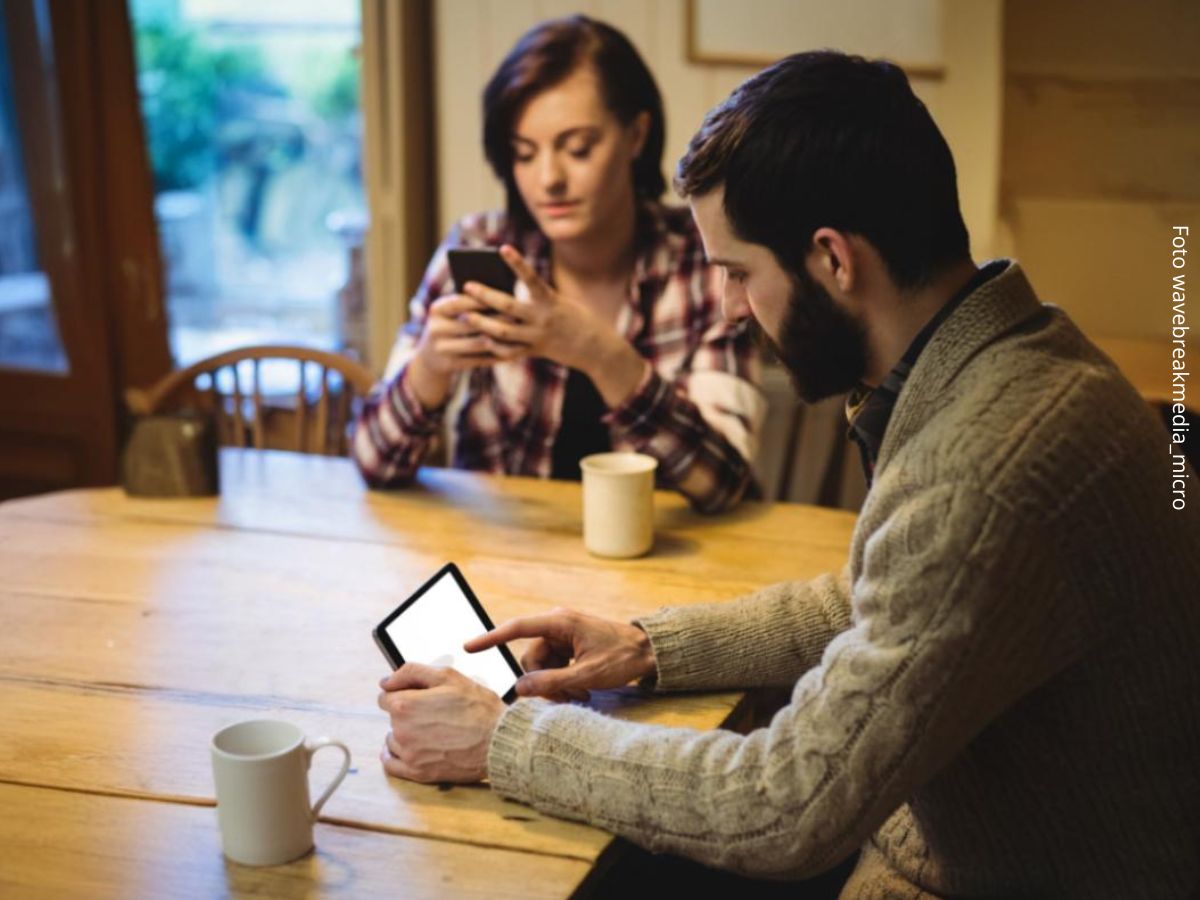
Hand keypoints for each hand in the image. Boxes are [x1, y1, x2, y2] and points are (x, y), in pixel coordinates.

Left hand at [377, 663, 506, 783]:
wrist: (499, 742)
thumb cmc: (478, 707)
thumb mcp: (448, 676)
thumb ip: (411, 672)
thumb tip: (385, 682)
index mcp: (405, 705)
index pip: (385, 697)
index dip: (402, 693)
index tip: (418, 697)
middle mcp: (401, 730)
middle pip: (392, 718)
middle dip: (407, 713)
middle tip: (434, 713)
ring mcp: (408, 754)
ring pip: (392, 740)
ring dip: (404, 734)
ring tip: (431, 731)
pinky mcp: (417, 772)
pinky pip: (391, 764)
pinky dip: (395, 756)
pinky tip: (410, 750)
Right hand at [408, 293, 527, 409]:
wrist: (430, 357)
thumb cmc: (450, 325)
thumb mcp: (452, 313)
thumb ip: (469, 304)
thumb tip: (501, 294)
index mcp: (436, 310)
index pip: (461, 302)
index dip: (482, 300)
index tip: (504, 296)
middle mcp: (435, 328)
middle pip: (471, 323)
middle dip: (495, 320)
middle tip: (517, 316)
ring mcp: (441, 348)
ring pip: (477, 343)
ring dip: (499, 339)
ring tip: (518, 335)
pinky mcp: (449, 364)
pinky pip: (478, 359)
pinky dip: (496, 355)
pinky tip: (512, 352)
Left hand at [459, 246, 617, 373]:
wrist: (596, 348)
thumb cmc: (574, 319)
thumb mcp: (558, 303)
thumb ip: (534, 299)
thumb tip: (502, 295)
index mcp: (550, 300)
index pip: (531, 278)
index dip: (517, 263)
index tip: (502, 248)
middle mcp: (543, 317)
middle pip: (508, 306)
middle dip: (485, 295)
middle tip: (467, 286)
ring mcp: (538, 336)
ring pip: (503, 331)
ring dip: (482, 323)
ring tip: (465, 315)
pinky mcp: (536, 351)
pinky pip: (510, 351)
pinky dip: (494, 346)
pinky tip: (482, 339)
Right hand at [464, 607, 656, 701]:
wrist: (649, 651)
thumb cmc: (622, 657)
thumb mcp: (588, 674)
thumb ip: (552, 682)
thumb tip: (520, 688)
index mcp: (560, 622)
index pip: (517, 628)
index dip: (491, 638)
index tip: (469, 647)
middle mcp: (557, 625)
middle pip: (530, 657)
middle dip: (543, 680)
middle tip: (568, 695)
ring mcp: (563, 635)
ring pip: (541, 665)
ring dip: (555, 683)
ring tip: (580, 692)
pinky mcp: (569, 646)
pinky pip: (553, 666)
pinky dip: (562, 680)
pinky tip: (581, 688)